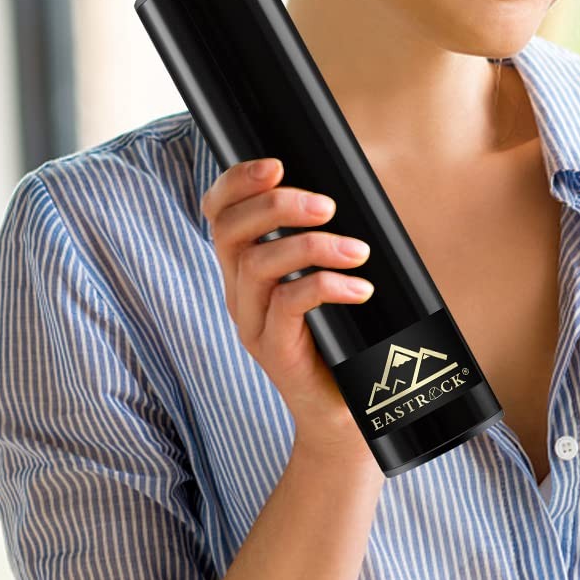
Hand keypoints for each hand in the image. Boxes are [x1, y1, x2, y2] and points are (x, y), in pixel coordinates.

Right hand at [201, 157, 378, 446]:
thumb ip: (323, 243)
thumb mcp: (327, 281)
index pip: (218, 214)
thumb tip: (349, 194)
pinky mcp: (274, 352)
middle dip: (276, 206)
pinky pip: (289, 305)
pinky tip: (360, 289)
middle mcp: (239, 294)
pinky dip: (326, 286)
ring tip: (358, 251)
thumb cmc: (340, 341)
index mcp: (245, 270)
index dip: (236, 182)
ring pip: (260, 265)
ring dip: (312, 246)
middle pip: (231, 232)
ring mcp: (252, 325)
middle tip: (327, 205)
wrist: (343, 415)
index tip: (275, 164)